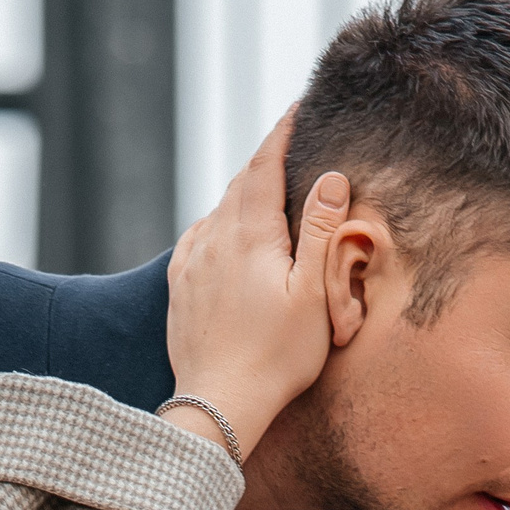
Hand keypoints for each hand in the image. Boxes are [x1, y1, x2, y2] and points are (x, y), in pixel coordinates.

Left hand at [163, 111, 351, 462]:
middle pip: (240, 183)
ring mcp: (191, 264)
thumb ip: (320, 230)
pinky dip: (218, 225)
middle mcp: (213, 239)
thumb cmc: (278, 355)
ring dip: (242, 194)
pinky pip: (198, 240)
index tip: (300, 106)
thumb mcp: (313, 291)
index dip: (283, 131)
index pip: (265, 164)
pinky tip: (225, 233)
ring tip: (265, 187)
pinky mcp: (179, 289)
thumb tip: (330, 176)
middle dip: (265, 160)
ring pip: (218, 211)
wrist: (220, 404)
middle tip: (289, 142)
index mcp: (249, 233)